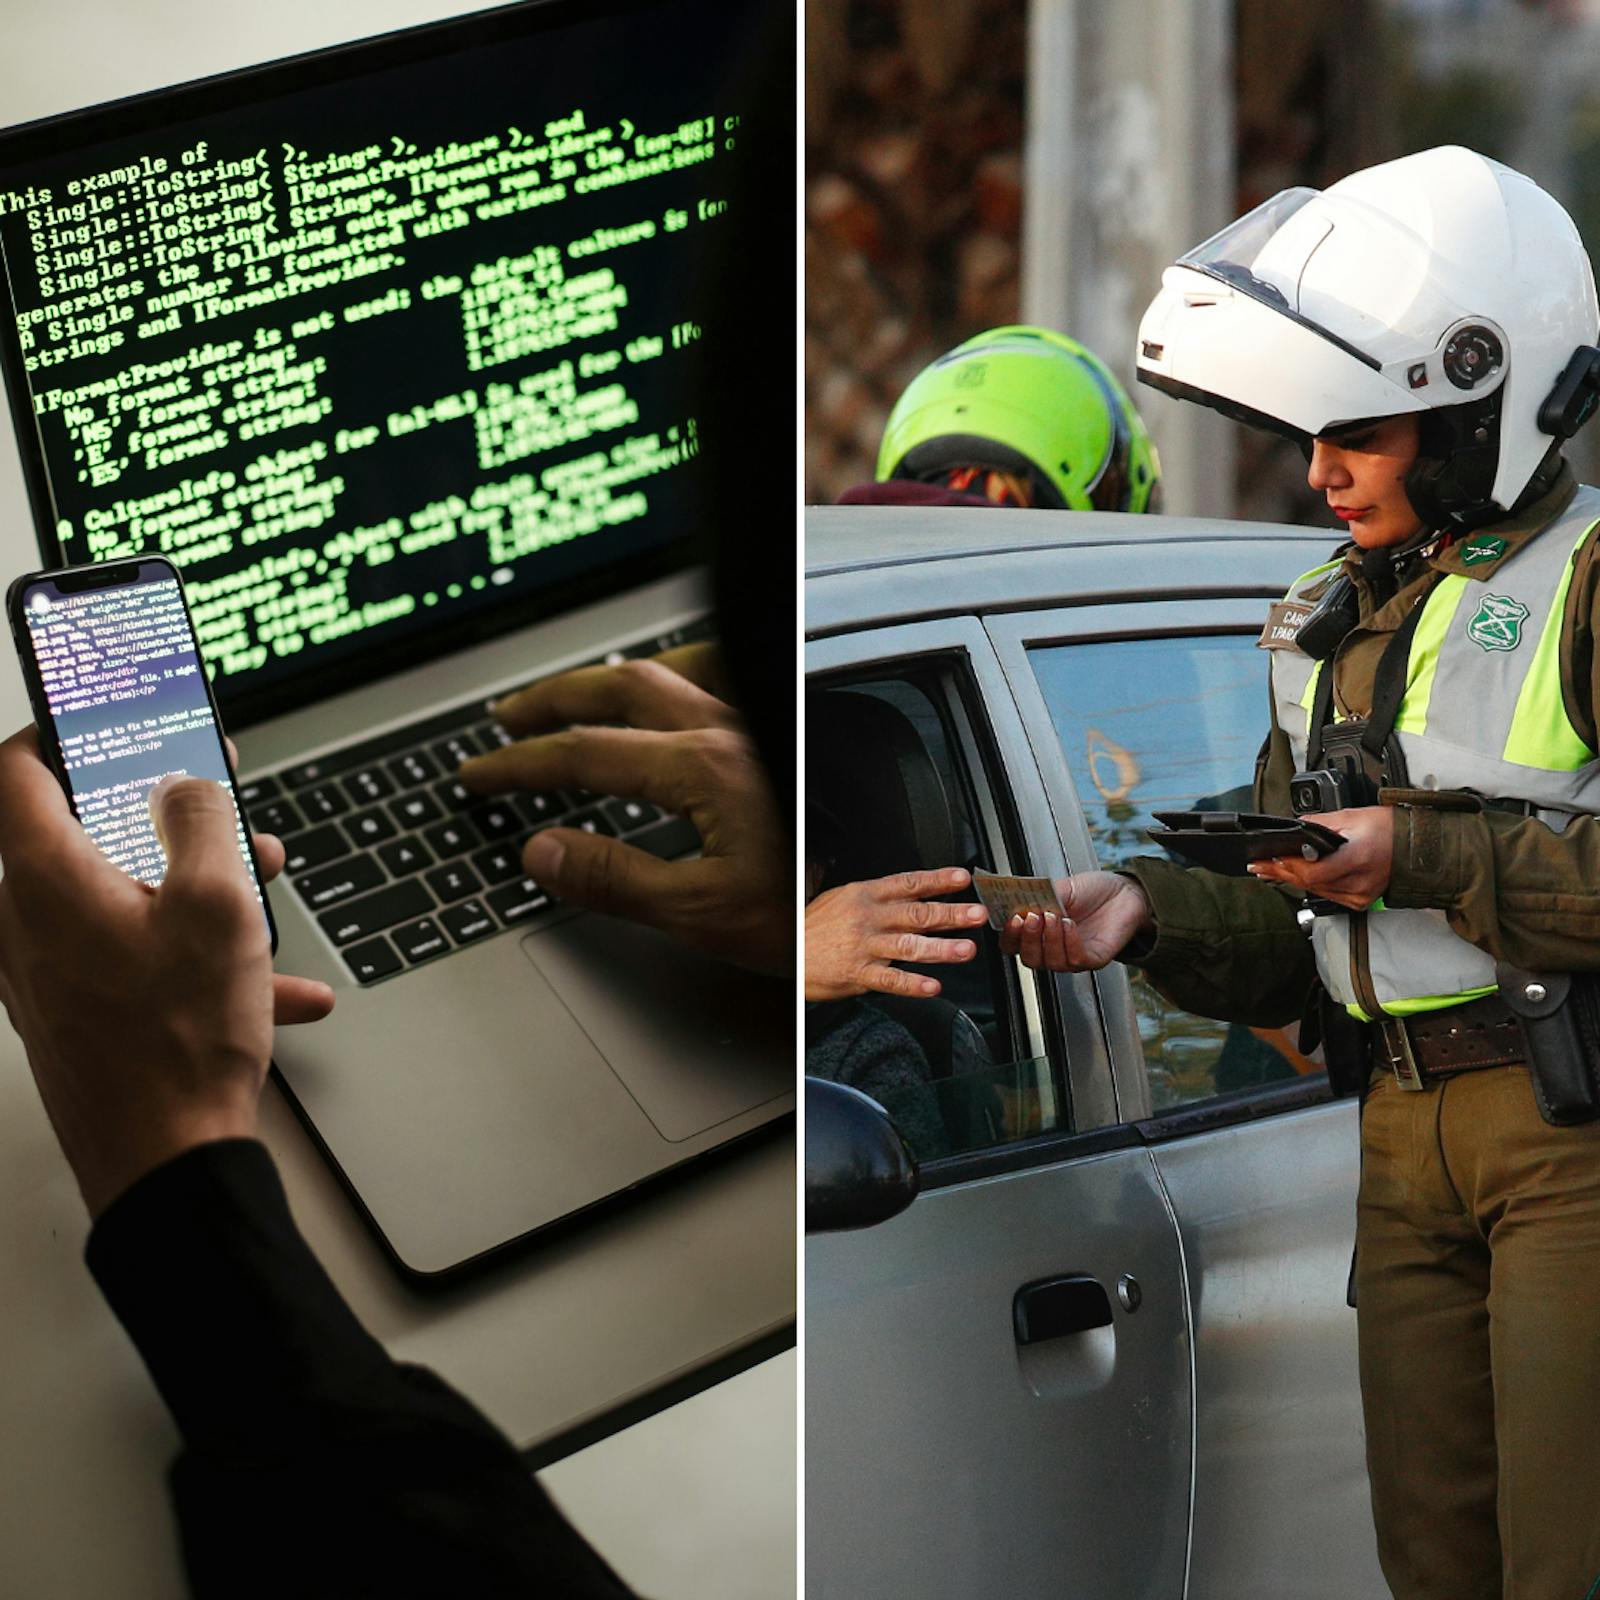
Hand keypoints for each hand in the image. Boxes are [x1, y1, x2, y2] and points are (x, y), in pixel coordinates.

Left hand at [0, 729, 334, 1217]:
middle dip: (166, 817)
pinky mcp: (71, 1009)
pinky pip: (134, 956)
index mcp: (44, 877)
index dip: (62, 729)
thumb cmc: (178, 1042)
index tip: (106, 717)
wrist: (167, 1161)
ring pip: (118, 894)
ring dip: (191, 885)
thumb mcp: (220, 904)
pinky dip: (194, 954)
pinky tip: (272, 984)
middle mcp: (25, 921)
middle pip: (85, 831)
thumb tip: (186, 782)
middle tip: (222, 811)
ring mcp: (43, 970)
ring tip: (262, 896)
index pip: (18, 768)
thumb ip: (203, 820)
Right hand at [458, 657, 788, 975]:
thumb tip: (542, 850)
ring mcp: (761, 726)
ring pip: (674, 669)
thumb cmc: (809, 914)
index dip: (521, 763)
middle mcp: (732, 731)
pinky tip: (677, 691)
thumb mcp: (701, 913)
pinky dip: (681, 674)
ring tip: (579, 693)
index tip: (480, 773)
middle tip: (509, 718)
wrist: (879, 913)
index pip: (585, 754)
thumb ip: (615, 877)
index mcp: (703, 770)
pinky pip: (725, 676)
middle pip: (621, 689)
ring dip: (613, 678)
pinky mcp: (784, 737)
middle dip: (554, 699)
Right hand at [805, 868, 988, 1000]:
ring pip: (909, 946)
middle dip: (951, 914)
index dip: (937, 880)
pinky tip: (933, 987)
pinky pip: (891, 980)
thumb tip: (909, 887)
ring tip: (966, 951)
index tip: (962, 878)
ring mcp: (865, 946)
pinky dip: (913, 984)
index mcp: (866, 895)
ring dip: (941, 949)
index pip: (908, 883)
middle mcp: (869, 918)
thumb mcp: (842, 896)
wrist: (790, 952)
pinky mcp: (859, 973)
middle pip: (916, 913)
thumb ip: (876, 893)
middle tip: (976, 914)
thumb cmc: (815, 926)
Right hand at [997, 872, 1153, 972]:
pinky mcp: (1093, 960)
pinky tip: (1070, 924)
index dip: (1008, 935)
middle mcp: (1052, 948)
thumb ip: (1038, 897)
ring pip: (1051, 962)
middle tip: (1031, 917)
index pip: (1012, 944)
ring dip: (1049, 939)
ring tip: (1054, 915)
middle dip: (1027, 939)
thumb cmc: (1091, 891)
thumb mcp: (1059, 888)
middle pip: (1029, 959)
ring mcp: (1072, 957)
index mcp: (1038, 932)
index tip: (1010, 917)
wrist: (1124, 891)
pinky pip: (1076, 960)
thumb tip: (1017, 901)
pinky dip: (1069, 942)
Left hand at [1246, 807, 1391, 908]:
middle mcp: (1359, 882)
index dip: (1288, 867)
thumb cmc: (1389, 828)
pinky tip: (1295, 879)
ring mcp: (1360, 894)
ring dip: (1292, 880)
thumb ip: (1318, 824)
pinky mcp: (1360, 900)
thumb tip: (1294, 828)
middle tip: (1258, 866)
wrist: (1415, 845)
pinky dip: (1311, 885)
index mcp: (1357, 858)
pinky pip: (1328, 895)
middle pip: (1310, 884)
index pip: (1313, 872)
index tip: (1268, 859)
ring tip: (1269, 871)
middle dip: (1281, 873)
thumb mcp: (1350, 816)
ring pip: (1316, 891)